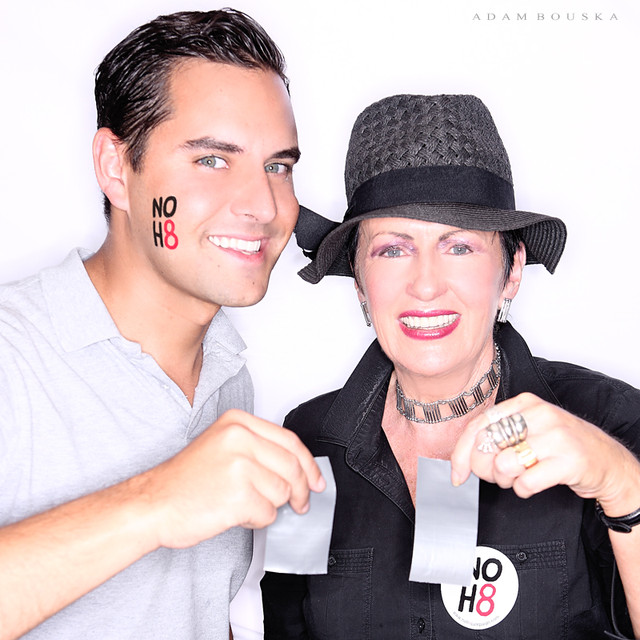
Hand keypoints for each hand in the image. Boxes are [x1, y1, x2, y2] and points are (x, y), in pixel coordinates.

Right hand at [138, 409, 324, 548]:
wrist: (153, 503)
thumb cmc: (186, 480)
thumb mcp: (222, 446)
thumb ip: (259, 449)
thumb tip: (300, 469)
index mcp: (237, 422)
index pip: (290, 441)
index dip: (309, 465)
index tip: (317, 481)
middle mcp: (239, 437)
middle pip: (292, 467)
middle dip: (301, 491)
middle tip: (299, 504)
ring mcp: (239, 465)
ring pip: (282, 492)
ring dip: (269, 506)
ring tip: (243, 503)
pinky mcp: (238, 495)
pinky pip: (267, 513)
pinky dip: (256, 520)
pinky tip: (234, 513)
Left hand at [450, 392, 639, 509]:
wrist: (607, 461)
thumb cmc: (560, 446)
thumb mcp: (529, 429)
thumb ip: (498, 435)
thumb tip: (461, 460)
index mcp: (524, 403)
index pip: (479, 424)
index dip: (462, 452)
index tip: (457, 473)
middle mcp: (539, 414)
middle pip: (487, 444)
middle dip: (484, 469)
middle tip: (498, 475)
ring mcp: (556, 437)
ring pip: (503, 464)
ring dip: (506, 480)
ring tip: (519, 477)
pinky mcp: (569, 461)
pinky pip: (526, 482)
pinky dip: (523, 489)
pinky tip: (533, 483)